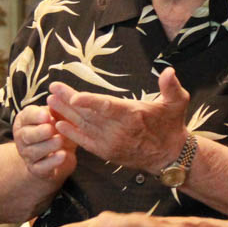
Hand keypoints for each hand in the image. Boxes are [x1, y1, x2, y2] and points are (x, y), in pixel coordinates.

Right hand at [12, 103, 77, 182]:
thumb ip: (58, 109)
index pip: (26, 116)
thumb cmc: (56, 130)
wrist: (56, 154)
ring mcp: (28, 155)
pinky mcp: (36, 169)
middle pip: (26, 135)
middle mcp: (23, 138)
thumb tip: (59, 97)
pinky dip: (52, 161)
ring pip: (34, 151)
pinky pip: (41, 167)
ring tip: (60, 141)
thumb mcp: (58, 117)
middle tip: (52, 128)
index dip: (36, 116)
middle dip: (39, 132)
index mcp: (25, 121)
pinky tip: (63, 155)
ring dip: (48, 146)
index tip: (47, 115)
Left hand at [47, 67, 189, 173]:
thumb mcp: (177, 102)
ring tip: (50, 102)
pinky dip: (71, 134)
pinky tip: (59, 125)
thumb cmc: (171, 125)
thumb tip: (169, 70)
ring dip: (65, 114)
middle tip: (52, 88)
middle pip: (89, 114)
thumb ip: (171, 86)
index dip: (88, 101)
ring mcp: (111, 143)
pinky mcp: (106, 152)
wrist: (169, 156)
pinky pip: (85, 142)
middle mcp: (119, 130)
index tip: (72, 96)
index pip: (106, 106)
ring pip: (84, 126)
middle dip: (68, 101)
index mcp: (132, 115)